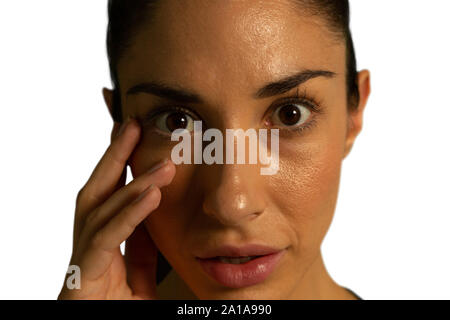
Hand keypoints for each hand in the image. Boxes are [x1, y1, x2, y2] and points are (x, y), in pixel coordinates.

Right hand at [58, 118, 175, 299]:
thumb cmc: (115, 312)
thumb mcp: (139, 280)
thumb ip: (143, 252)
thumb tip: (155, 223)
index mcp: (101, 247)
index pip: (109, 198)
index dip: (120, 167)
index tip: (136, 138)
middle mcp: (87, 247)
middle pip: (96, 191)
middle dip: (112, 156)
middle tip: (131, 123)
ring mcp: (81, 262)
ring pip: (99, 208)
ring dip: (129, 178)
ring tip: (157, 156)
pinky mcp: (83, 279)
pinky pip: (107, 239)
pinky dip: (129, 213)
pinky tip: (151, 194)